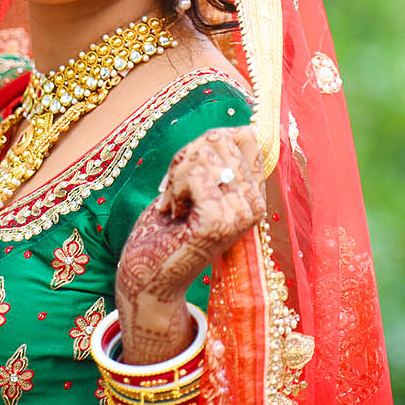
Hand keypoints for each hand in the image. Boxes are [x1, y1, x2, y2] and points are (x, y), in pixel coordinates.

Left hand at [115, 125, 264, 362]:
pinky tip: (174, 212)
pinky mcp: (218, 222)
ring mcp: (240, 216)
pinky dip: (173, 186)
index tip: (190, 173)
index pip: (244, 136)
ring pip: (205, 153)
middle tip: (175, 191)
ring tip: (175, 205)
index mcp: (255, 194)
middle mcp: (256, 205)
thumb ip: (219, 160)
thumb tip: (241, 128)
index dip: (207, 143)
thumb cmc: (168, 228)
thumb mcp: (199, 185)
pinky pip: (193, 172)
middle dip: (186, 156)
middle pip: (221, 139)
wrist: (148, 275)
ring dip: (176, 174)